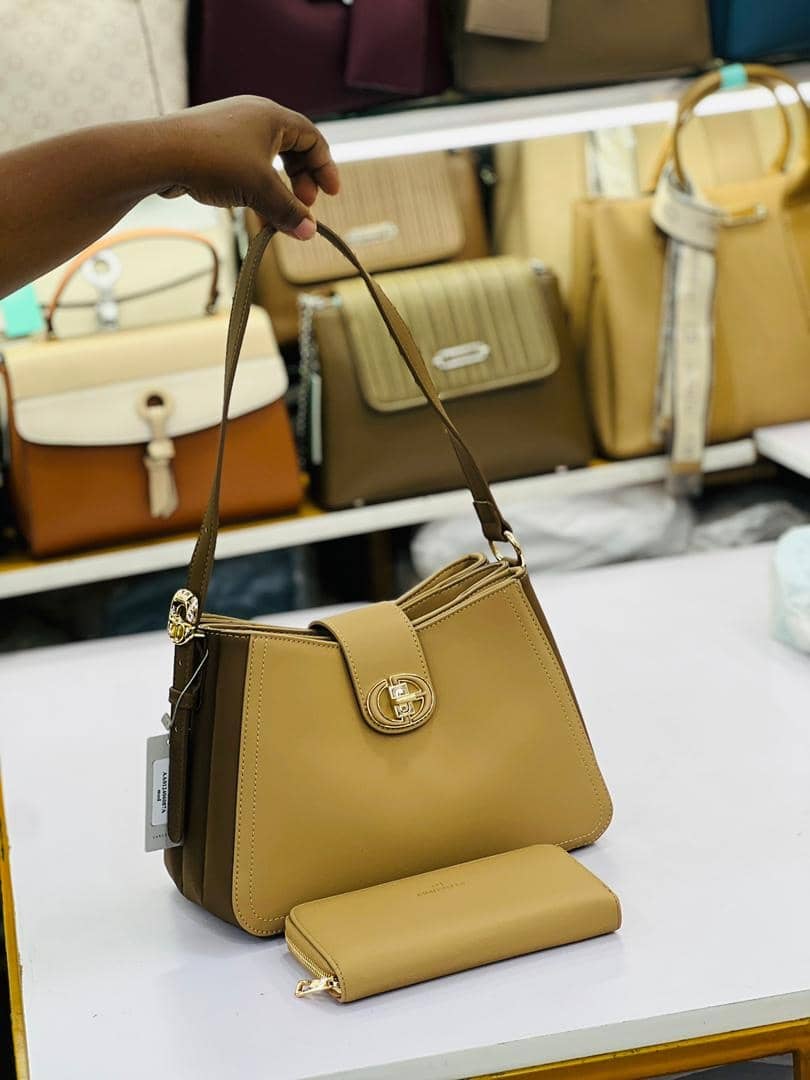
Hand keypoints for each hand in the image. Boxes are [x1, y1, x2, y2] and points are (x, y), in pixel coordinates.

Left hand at [157, 96, 339, 238]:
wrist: (160, 154)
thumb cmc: (215, 162)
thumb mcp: (260, 189)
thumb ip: (289, 211)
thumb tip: (310, 232)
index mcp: (272, 116)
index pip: (312, 139)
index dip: (325, 168)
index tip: (331, 195)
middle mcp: (253, 116)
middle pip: (292, 148)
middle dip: (302, 180)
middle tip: (304, 205)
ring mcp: (231, 129)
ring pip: (268, 159)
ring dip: (279, 187)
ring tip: (278, 212)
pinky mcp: (212, 145)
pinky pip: (246, 164)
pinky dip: (257, 185)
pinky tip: (253, 206)